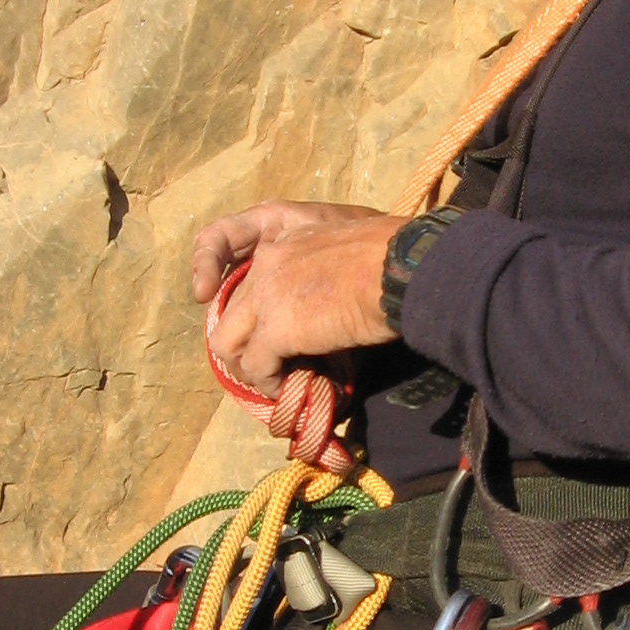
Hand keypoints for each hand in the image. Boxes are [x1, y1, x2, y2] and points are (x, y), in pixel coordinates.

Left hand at [191, 200, 399, 395]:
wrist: (402, 268)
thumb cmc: (394, 261)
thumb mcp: (349, 259)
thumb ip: (328, 279)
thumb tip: (336, 315)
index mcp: (287, 241)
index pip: (251, 284)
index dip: (259, 319)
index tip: (281, 340)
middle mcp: (267, 262)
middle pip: (232, 314)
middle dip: (248, 347)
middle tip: (275, 369)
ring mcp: (266, 295)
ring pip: (226, 343)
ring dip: (250, 369)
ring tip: (278, 383)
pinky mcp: (275, 328)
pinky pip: (256, 367)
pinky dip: (271, 385)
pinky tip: (293, 389)